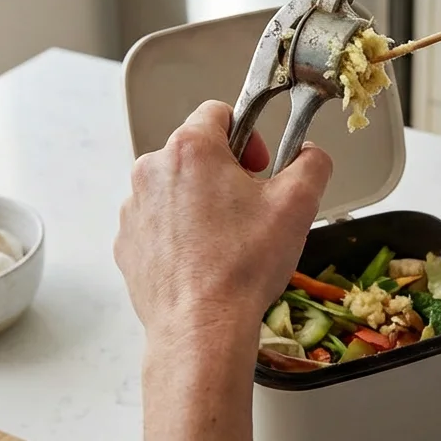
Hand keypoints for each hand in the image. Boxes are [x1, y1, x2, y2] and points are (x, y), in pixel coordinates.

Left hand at [114, 100, 333, 342]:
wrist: (201, 328)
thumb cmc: (243, 266)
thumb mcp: (298, 204)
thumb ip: (313, 163)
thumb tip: (311, 154)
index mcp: (190, 149)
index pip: (219, 112)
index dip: (249, 135)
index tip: (261, 167)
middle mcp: (152, 170)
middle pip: (195, 152)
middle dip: (226, 171)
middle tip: (251, 207)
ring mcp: (133, 209)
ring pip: (175, 188)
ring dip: (201, 202)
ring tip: (227, 240)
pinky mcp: (127, 243)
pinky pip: (158, 223)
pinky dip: (180, 233)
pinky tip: (203, 259)